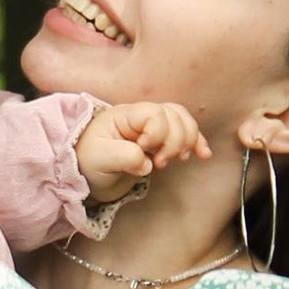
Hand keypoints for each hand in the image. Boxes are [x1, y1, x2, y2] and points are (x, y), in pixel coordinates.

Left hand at [73, 100, 213, 206]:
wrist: (84, 174)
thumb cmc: (87, 161)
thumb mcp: (99, 158)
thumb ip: (123, 156)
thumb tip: (146, 163)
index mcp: (126, 116)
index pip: (155, 114)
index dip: (157, 133)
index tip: (143, 150)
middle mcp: (141, 118)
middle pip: (173, 116)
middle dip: (174, 141)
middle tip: (159, 163)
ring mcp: (152, 129)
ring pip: (182, 122)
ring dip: (187, 140)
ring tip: (178, 159)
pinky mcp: (159, 143)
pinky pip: (184, 134)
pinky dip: (196, 143)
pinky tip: (203, 155)